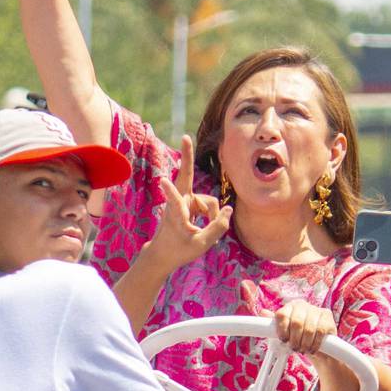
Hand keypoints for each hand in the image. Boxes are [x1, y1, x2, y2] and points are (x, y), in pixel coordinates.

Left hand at [145, 136, 231, 270]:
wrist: (163, 253)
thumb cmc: (179, 250)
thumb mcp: (201, 244)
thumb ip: (218, 227)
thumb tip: (229, 209)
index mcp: (177, 216)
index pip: (175, 202)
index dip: (170, 193)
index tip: (162, 181)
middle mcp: (178, 203)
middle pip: (186, 176)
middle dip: (188, 156)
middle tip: (185, 137)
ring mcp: (182, 200)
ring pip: (207, 201)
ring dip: (211, 214)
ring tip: (202, 231)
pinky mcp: (187, 202)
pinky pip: (206, 204)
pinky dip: (209, 215)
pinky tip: (199, 226)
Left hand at [239, 280, 336, 354]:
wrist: (320, 348)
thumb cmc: (300, 338)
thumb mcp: (285, 332)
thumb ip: (274, 323)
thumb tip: (262, 312)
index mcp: (291, 306)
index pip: (282, 314)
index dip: (281, 329)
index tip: (283, 339)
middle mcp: (303, 305)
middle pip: (295, 322)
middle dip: (294, 339)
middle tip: (294, 347)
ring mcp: (317, 310)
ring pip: (308, 329)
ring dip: (304, 343)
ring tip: (302, 349)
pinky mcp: (328, 318)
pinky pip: (320, 332)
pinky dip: (314, 343)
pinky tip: (312, 348)